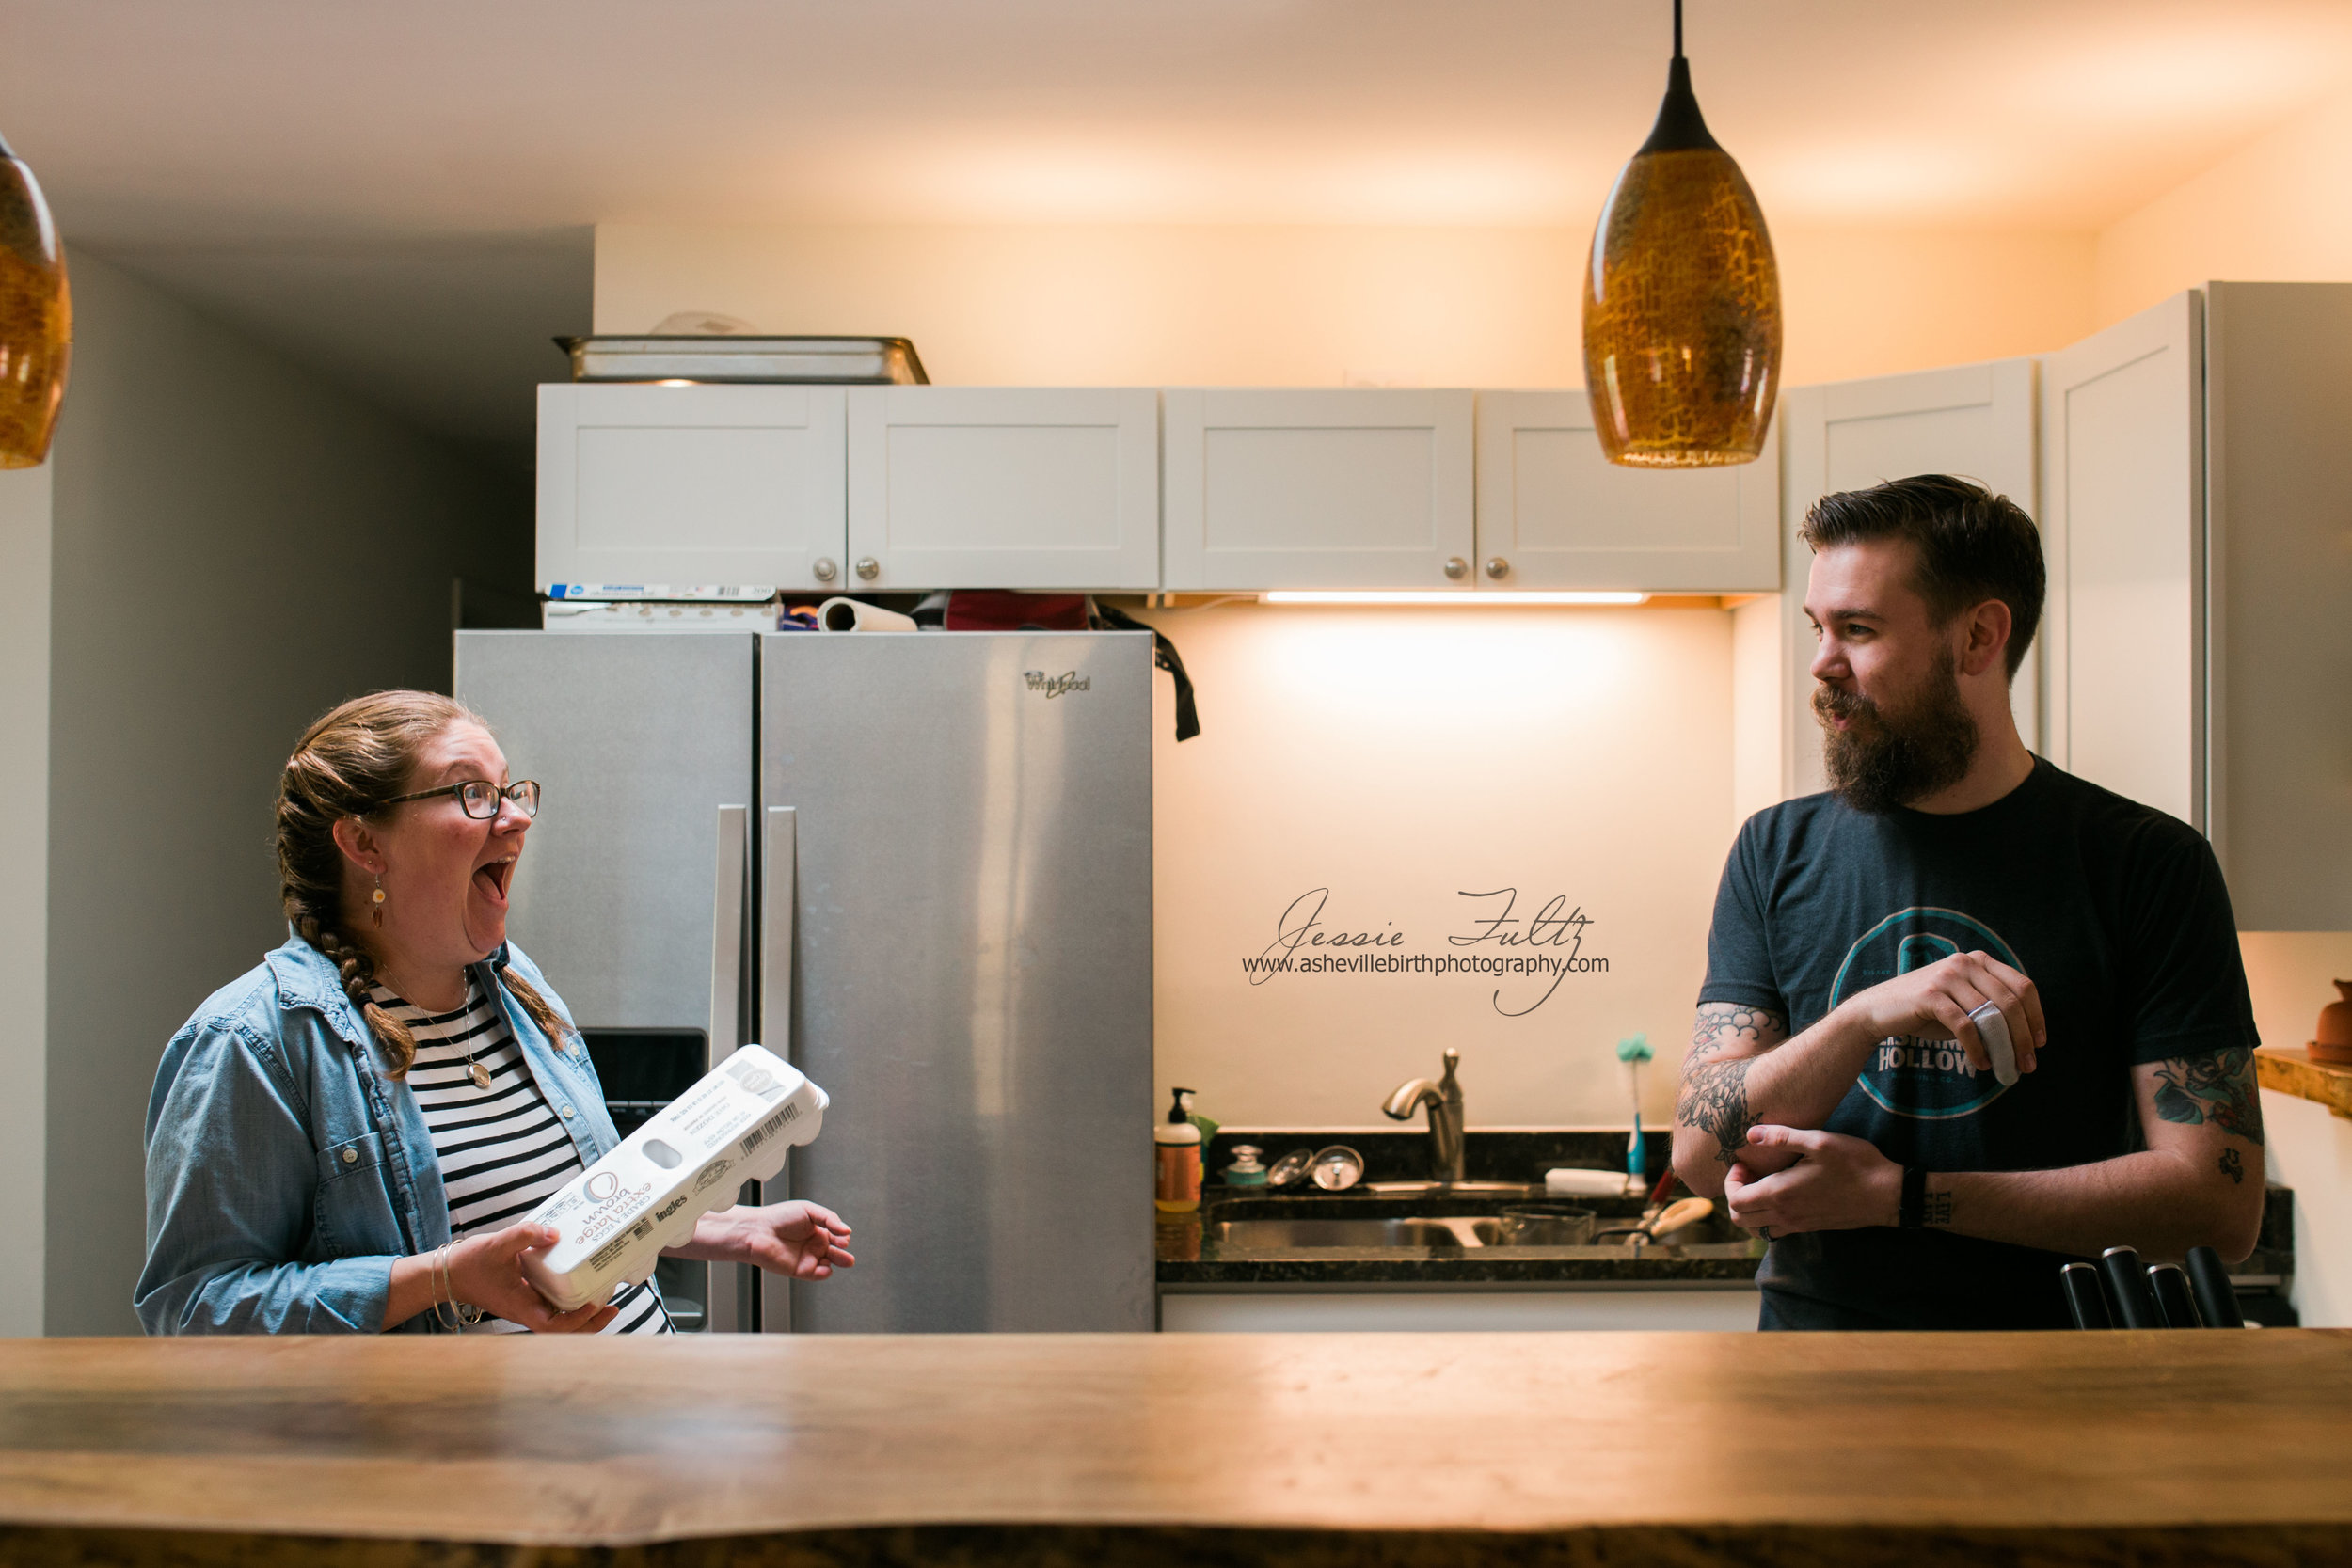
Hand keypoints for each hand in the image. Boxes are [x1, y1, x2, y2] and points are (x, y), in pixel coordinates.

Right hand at [448, 1224, 618, 1333]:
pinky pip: (554, 1303)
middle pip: (564, 1328)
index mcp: (520, 1307)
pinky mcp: (528, 1295)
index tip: (593, 1306)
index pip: (552, 1327)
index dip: (575, 1322)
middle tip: (613, 1306)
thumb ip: (524, 1235)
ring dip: (584, 1312)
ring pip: (562, 1318)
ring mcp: (529, 1305)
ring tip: (607, 1295)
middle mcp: (528, 1310)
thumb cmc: (470, 1263)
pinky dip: (571, 1297)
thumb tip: (554, 1233)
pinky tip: (584, 1280)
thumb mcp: (497, 1244)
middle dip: (590, 1322)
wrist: (450, 1272)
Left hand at [679, 1201, 856, 1278]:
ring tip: (844, 1260)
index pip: (837, 1235)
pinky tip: (826, 1266)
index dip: (843, 1237)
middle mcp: (813, 1244)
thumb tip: (847, 1230)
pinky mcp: (800, 1270)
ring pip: (829, 1264)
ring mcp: (807, 1257)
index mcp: (817, 1229)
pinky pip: (817, 1274)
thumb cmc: (779, 1217)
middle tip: (848, 1255)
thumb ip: (829, 1219)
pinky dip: (825, 1273)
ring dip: (838, 1263)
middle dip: (845, 1254)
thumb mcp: (809, 1210)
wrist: (758, 1231)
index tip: (844, 1236)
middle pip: (836, 1252)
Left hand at [1723, 1126, 1900, 1236]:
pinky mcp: (1810, 1228)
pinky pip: (1775, 1232)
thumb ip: (1782, 1137)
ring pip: (1756, 1229)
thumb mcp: (1819, 1141)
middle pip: (1740, 1218)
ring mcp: (1798, 1224)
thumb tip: (1750, 1134)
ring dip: (1749, 1209)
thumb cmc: (1855, 1164)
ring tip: (1761, 1184)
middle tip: (1750, 1172)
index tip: (1744, 1162)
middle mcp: (1785, 1215)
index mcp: (1781, 1194)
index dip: (1730, 1181)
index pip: (1735, 1200)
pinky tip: (1780, 1195)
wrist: (1887, 1194)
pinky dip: (1767, 1218)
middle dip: (1735, 1194)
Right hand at [1839, 949, 2045, 1075]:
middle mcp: (1966, 962)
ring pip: (1991, 1015)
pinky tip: (1981, 1063)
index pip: (2023, 985)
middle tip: (2027, 1064)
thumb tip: (2027, 1039)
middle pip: (2011, 1001)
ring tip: (2007, 1068)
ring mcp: (1947, 977)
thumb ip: (1992, 1010)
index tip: (2039, 1042)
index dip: (2036, 1015)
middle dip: (2023, 1037)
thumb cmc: (1927, 1011)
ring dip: (2004, 1047)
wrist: (1879, 1010)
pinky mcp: (1931, 995)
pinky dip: (1977, 1048)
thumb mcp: (1965, 1005)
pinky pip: (1965, 1025)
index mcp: (1979, 960)